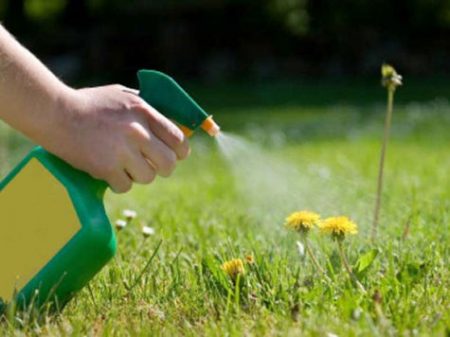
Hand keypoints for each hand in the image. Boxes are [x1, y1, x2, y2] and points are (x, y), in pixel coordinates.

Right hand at [46, 85, 189, 192]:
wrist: (55, 113)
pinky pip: (125, 186)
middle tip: (151, 166)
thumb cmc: (90, 104)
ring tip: (124, 166)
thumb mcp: (123, 96)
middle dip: (163, 168)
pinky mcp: (106, 168)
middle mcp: (137, 131)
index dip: (180, 151)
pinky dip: (118, 183)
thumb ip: (148, 109)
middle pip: (169, 164)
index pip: (178, 139)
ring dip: (138, 175)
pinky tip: (109, 172)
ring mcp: (122, 150)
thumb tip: (173, 125)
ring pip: (148, 177)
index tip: (176, 155)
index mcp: (144, 111)